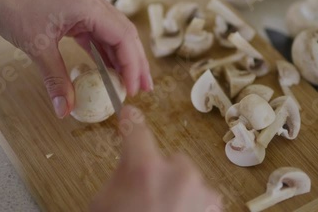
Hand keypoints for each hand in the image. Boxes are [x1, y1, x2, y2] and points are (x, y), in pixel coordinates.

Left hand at [0, 0, 152, 117]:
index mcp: (89, 5)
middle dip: (137, 63)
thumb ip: (56, 79)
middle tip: (144, 88)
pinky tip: (109, 69)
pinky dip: (105, 52)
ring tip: (131, 82)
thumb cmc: (12, 6)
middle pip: (126, 34)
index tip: (132, 89)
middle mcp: (94, 1)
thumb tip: (65, 109)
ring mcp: (87, 4)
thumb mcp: (37, 47)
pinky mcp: (78, 10)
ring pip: (115, 34)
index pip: (123, 37)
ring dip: (123, 58)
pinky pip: (99, 33)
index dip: (132, 65)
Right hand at [90, 106, 221, 211]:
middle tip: (147, 197)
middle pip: (169, 158)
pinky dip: (193, 205)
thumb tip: (131, 166)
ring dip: (178, 190)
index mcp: (144, 168)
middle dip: (160, 173)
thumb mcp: (104, 202)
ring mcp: (200, 191)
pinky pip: (202, 197)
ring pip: (188, 178)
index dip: (130, 121)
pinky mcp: (213, 207)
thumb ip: (121, 175)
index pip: (136, 129)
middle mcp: (177, 172)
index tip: (130, 114)